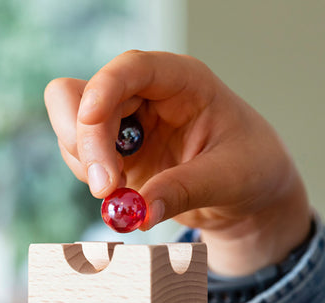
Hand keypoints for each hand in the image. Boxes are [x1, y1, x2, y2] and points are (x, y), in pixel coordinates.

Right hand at [44, 50, 311, 275]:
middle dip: (85, 141)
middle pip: (83, 96)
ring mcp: (125, 123)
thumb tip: (139, 212)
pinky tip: (123, 197)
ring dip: (85, 164)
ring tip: (121, 195)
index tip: (90, 120)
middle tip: (105, 188)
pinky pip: (80, 158)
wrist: (248, 195)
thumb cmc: (251, 169)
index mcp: (182, 81)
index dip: (105, 87)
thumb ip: (184, 190)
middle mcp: (146, 95)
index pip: (133, 68)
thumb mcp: (229, 178)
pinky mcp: (114, 154)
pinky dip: (91, 180)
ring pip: (73, 126)